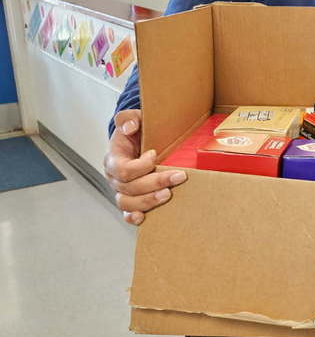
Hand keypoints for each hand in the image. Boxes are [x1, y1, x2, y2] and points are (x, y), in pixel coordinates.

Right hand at [104, 109, 186, 225]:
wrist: (137, 141)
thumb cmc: (136, 132)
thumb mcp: (132, 119)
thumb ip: (129, 118)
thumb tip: (131, 127)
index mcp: (113, 159)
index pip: (122, 169)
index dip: (140, 166)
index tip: (154, 154)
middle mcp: (114, 178)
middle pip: (129, 188)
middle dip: (155, 183)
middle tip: (179, 176)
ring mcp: (121, 190)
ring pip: (128, 203)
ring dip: (149, 201)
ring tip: (168, 195)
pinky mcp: (130, 199)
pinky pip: (127, 213)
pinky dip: (133, 218)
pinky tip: (144, 217)